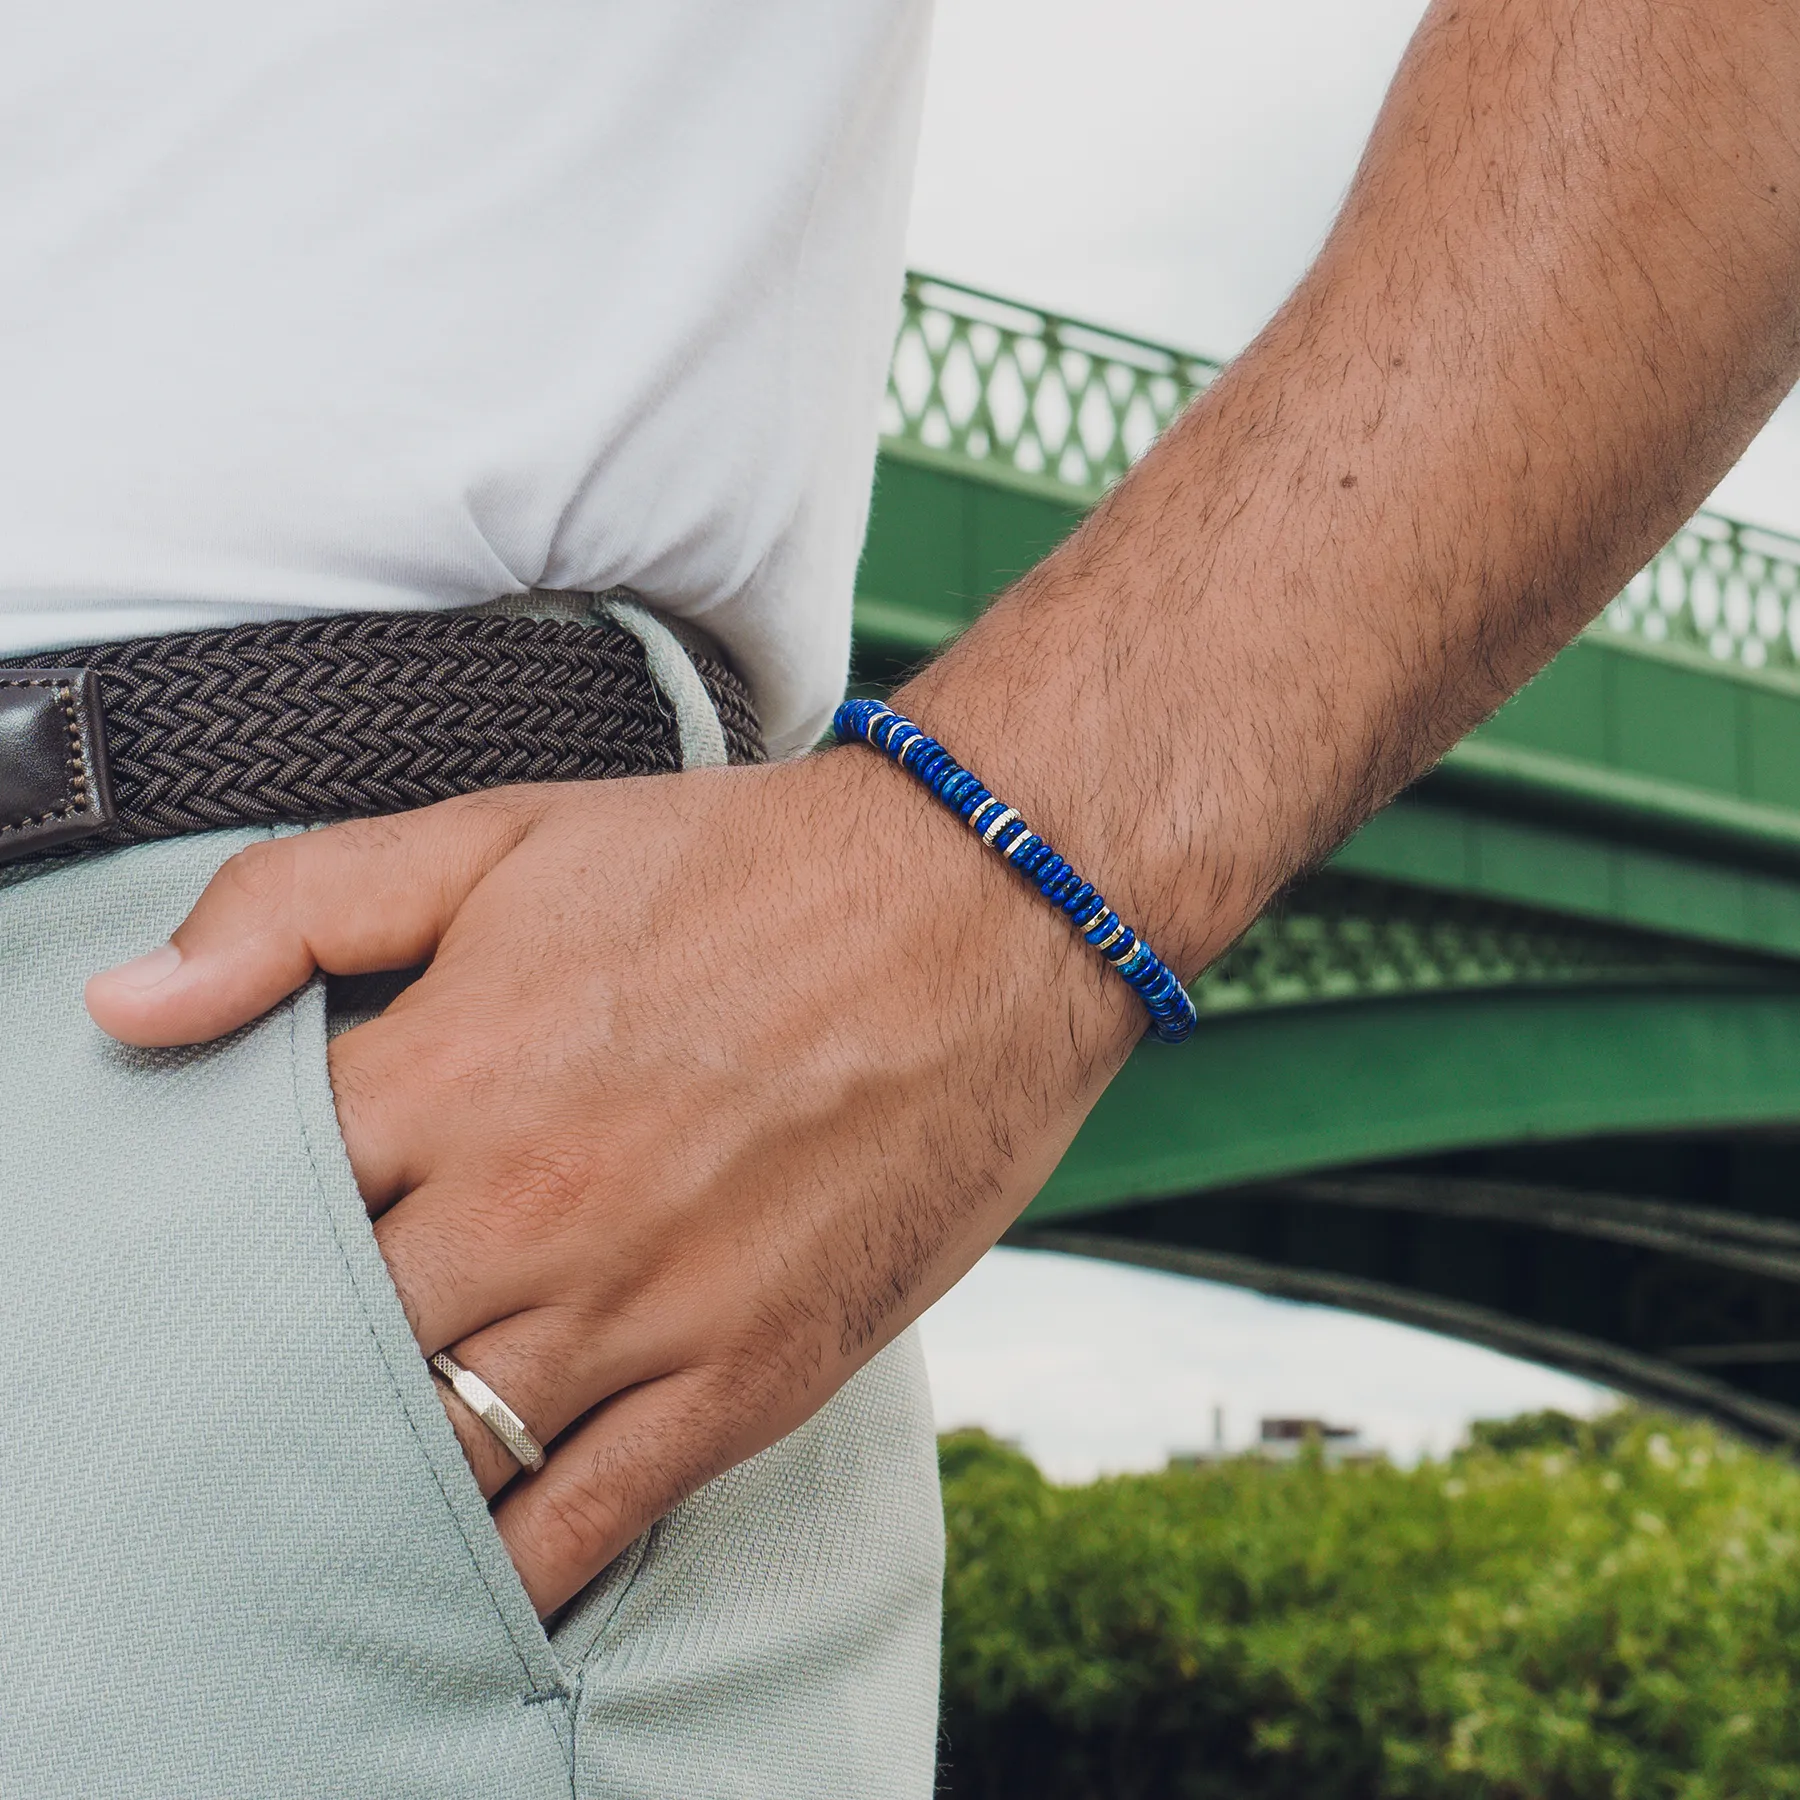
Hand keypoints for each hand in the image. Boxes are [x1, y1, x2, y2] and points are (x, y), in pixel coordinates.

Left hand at [85, 751, 1138, 1613]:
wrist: (978, 907)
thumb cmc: (742, 865)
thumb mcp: (505, 836)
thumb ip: (298, 905)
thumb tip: (125, 1013)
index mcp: (448, 1074)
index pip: (249, 1215)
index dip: (218, 1244)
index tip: (228, 1255)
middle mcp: (526, 1210)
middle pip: (329, 1351)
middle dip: (287, 1368)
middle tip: (274, 1374)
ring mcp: (639, 1308)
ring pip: (443, 1453)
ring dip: (380, 1474)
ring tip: (346, 1476)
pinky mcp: (746, 1376)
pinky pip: (588, 1518)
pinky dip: (514, 1564)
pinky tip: (476, 1565)